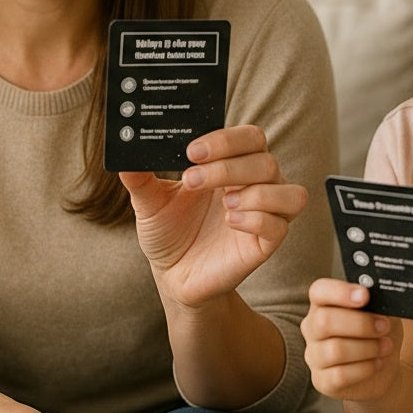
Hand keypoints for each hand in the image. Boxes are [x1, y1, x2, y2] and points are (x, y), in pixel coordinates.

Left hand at [119, 124, 307, 307]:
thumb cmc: (168, 231)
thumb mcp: (149, 202)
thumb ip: (140, 177)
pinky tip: (230, 221)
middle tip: (192, 179)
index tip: (191, 151)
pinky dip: (257, 219)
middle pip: (265, 159)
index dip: (225, 139)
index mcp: (230, 164)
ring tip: (222, 202)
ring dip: (255, 191)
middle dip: (228, 166)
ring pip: (288, 191)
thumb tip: (124, 153)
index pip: (249, 137)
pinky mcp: (265, 244)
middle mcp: (254, 184)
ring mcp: (264, 214)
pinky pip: (280, 226)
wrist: (172, 275)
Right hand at [302, 278, 403, 400]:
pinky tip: (377, 364)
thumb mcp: (382, 312)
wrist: (384, 368)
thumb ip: (377, 301)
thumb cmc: (379, 334)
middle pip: (324, 321)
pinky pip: (339, 375)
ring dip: (368, 348)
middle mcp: (312, 328)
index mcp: (323, 305)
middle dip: (360, 324)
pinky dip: (365, 368)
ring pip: (335, 350)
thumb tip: (379, 293)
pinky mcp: (321, 381)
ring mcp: (314, 355)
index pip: (319, 291)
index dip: (340, 292)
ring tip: (386, 346)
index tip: (365, 295)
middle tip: (384, 327)